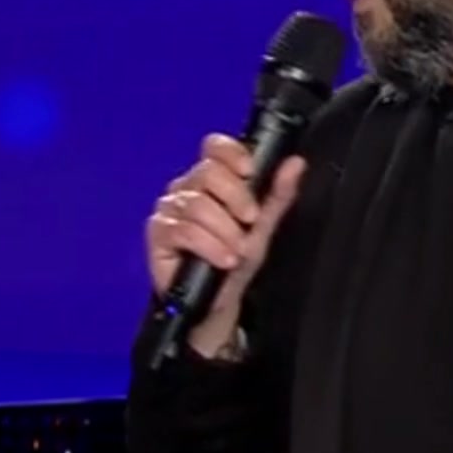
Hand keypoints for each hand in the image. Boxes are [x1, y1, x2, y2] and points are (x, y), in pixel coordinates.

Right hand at [146, 134, 305, 356]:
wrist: (218, 304)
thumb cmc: (236, 262)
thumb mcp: (263, 228)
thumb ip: (277, 195)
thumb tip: (295, 164)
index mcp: (210, 180)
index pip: (213, 148)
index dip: (231, 154)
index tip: (250, 171)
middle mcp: (186, 189)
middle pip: (207, 172)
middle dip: (236, 198)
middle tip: (250, 222)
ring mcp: (169, 209)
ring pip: (197, 204)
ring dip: (225, 231)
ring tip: (236, 252)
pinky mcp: (157, 233)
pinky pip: (183, 230)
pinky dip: (208, 245)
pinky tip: (222, 259)